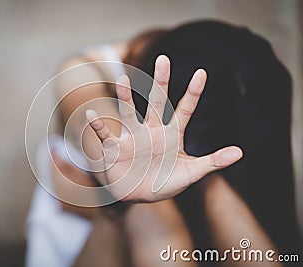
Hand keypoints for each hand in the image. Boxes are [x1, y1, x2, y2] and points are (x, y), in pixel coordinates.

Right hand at [86, 55, 242, 202]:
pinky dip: (97, 127)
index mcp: (171, 135)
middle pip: (157, 102)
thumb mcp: (191, 173)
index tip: (202, 73)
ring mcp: (133, 138)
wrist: (138, 195)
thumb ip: (212, 162)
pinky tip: (90, 115)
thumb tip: (240, 152)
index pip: (184, 110)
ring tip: (124, 80)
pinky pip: (104, 135)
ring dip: (126, 98)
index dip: (193, 93)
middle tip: (164, 59)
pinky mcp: (115, 149)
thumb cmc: (164, 182)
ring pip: (129, 114)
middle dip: (161, 82)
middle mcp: (151, 130)